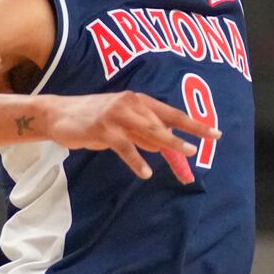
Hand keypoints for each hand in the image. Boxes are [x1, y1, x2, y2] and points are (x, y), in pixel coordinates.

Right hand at [42, 91, 220, 183]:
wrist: (58, 114)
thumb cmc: (93, 119)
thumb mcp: (123, 124)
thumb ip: (143, 133)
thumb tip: (166, 146)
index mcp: (139, 101)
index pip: (172, 113)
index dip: (194, 123)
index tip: (214, 133)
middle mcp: (131, 103)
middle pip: (163, 122)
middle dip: (184, 135)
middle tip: (201, 148)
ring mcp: (116, 115)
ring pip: (148, 131)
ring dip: (168, 144)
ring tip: (185, 155)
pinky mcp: (102, 129)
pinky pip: (124, 146)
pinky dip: (136, 160)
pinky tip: (145, 173)